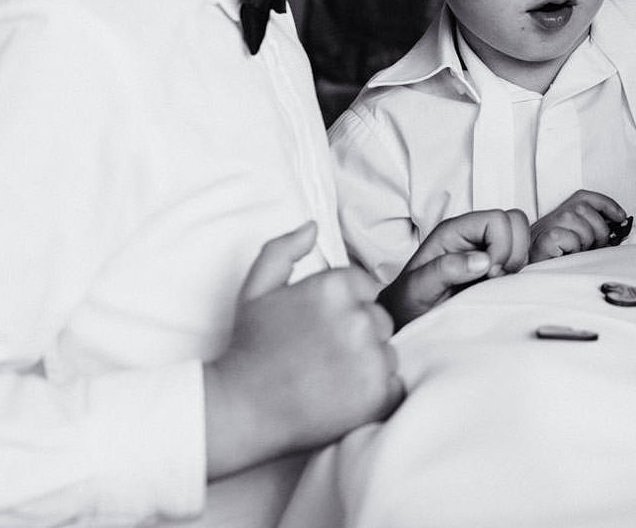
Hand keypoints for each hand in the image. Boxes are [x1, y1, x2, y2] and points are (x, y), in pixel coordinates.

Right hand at [203, 222, 400, 478]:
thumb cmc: (249, 349)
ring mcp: (371, 357)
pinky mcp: (379, 394)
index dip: (342, 313)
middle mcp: (358, 318)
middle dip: (357, 337)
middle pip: (379, 321)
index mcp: (335, 287)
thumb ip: (283, 250)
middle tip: (321, 359)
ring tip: (328, 380)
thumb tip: (313, 226)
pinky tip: (343, 399)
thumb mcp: (257, 290)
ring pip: (388, 354)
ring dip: (367, 367)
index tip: (317, 333)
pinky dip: (376, 395)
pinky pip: (395, 386)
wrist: (240, 410)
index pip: (366, 290)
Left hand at [378, 208, 532, 327]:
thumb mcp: (417, 287)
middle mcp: (473, 236)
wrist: (407, 321)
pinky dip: (521, 272)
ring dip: (517, 264)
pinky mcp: (497, 268)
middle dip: (513, 252)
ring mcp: (487, 251)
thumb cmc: (407, 303)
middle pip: (515, 222)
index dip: (501, 245)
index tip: (489, 272)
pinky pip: (523, 259)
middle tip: (495, 277)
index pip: (497, 220)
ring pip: (523, 240)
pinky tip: (502, 287)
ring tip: (495, 284)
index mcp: (454, 232)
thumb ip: (445, 269)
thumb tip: (482, 260)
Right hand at [530, 190, 628, 261]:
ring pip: (580, 225)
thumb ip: (595, 230)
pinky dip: (574, 250)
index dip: (606, 204)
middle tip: (595, 246)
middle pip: (585, 209)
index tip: (620, 216)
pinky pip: (571, 239)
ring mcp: (547, 227)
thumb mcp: (580, 241)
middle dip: (599, 230)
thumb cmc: (556, 260)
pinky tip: (567, 255)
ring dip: (585, 242)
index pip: (585, 197)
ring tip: (577, 252)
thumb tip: (618, 228)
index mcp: (562, 214)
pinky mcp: (545, 240)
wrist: (531, 273)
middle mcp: (554, 217)